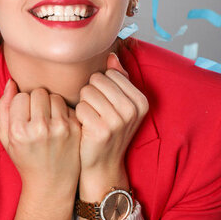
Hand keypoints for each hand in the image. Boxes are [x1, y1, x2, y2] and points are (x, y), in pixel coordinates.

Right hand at [0, 79, 80, 192]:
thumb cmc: (25, 159)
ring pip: (54, 96)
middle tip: (37, 117)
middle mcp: (40, 128)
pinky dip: (63, 112)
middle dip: (36, 101)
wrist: (51, 184)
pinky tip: (59, 126)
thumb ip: (3, 109)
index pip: (20, 96)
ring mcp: (60, 128)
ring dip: (51, 104)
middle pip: (38, 92)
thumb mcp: (6, 138)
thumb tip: (11, 82)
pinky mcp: (75, 129)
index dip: (21, 105)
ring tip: (48, 120)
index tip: (24, 118)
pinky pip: (68, 105)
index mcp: (19, 131)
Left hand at [75, 52, 149, 171]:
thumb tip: (111, 55)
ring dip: (84, 104)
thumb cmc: (109, 129)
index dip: (102, 86)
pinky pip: (80, 107)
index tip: (107, 105)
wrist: (103, 164)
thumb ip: (118, 78)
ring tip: (92, 119)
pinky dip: (79, 116)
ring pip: (87, 92)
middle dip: (91, 93)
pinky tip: (86, 128)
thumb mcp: (120, 105)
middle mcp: (133, 110)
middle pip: (97, 80)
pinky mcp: (101, 130)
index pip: (110, 73)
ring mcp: (118, 121)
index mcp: (141, 101)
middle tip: (97, 112)